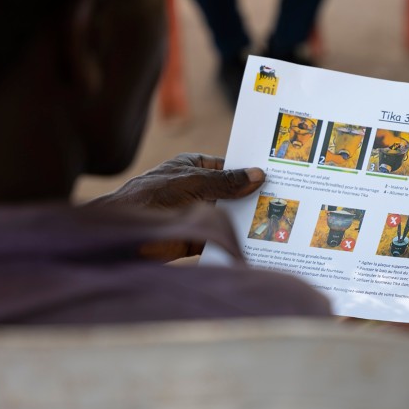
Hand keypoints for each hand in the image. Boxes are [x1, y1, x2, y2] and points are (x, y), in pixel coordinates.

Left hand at [88, 153, 264, 259]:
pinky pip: (222, 238)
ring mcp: (198, 214)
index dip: (250, 170)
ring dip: (248, 220)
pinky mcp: (197, 240)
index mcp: (194, 166)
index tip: (279, 173)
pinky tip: (259, 243)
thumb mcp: (192, 183)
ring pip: (230, 216)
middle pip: (233, 192)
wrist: (121, 237)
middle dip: (254, 197)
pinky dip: (236, 240)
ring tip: (280, 221)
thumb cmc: (150, 198)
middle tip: (287, 198)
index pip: (229, 166)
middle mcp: (198, 189)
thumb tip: (258, 174)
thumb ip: (226, 181)